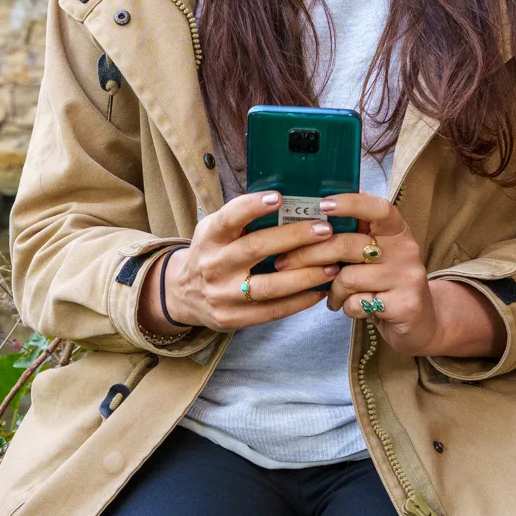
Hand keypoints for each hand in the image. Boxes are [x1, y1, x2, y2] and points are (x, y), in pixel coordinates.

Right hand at [137, 191, 341, 336]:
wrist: (183, 294)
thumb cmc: (212, 253)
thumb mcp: (215, 230)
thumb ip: (242, 219)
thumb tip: (290, 200)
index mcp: (210, 236)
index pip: (229, 218)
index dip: (252, 207)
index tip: (279, 197)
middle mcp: (213, 264)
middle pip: (256, 249)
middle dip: (294, 238)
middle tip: (324, 230)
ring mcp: (222, 294)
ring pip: (269, 286)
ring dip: (305, 275)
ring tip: (332, 265)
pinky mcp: (232, 319)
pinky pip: (272, 311)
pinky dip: (299, 302)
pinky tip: (319, 290)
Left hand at [284, 193, 502, 360]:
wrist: (420, 321)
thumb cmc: (385, 282)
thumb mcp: (375, 254)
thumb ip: (354, 235)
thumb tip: (314, 210)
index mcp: (397, 230)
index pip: (378, 207)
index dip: (350, 203)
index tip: (322, 204)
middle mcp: (406, 249)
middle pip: (349, 244)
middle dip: (310, 254)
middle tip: (286, 262)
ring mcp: (408, 277)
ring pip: (348, 277)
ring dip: (331, 289)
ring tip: (331, 295)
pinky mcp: (404, 305)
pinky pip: (356, 302)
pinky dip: (345, 307)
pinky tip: (349, 307)